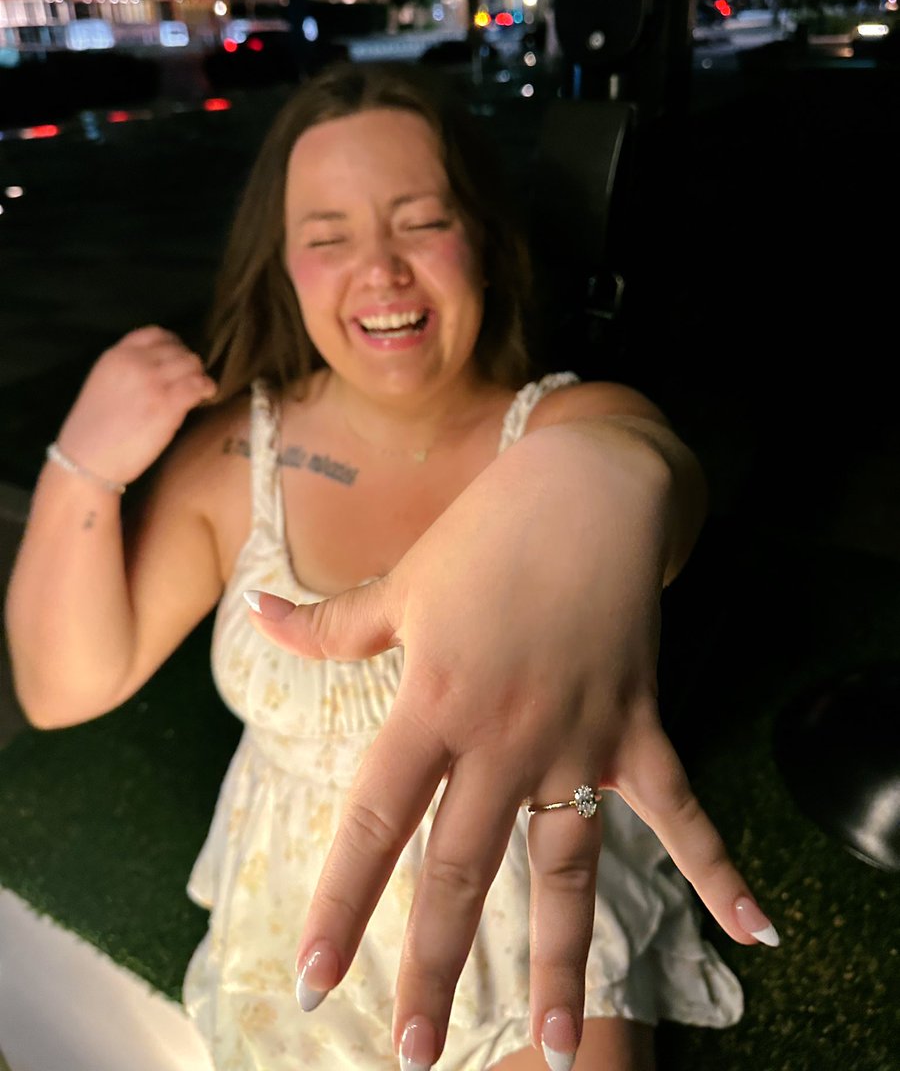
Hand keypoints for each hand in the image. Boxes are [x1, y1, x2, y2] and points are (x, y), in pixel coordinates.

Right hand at [55, 325, 216, 484]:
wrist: (87, 459)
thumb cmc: (92, 430)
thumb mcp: (103, 383)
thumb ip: (127, 368)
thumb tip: (159, 367)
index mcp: (116, 355)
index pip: (155, 333)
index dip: (173, 343)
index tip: (178, 355)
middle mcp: (136, 362)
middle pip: (178, 349)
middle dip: (187, 363)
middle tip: (191, 378)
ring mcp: (153, 381)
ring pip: (192, 364)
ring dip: (198, 374)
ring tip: (199, 387)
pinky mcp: (168, 404)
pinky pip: (199, 384)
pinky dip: (207, 387)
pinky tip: (206, 395)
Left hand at [246, 425, 777, 1066]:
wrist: (589, 487)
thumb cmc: (486, 533)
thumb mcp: (401, 579)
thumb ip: (330, 623)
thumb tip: (254, 616)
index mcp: (433, 702)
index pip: (377, 822)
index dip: (342, 904)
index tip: (316, 980)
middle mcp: (504, 737)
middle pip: (465, 871)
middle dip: (436, 967)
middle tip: (413, 1056)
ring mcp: (578, 739)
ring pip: (567, 868)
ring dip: (562, 962)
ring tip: (562, 1052)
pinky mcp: (637, 728)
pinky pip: (681, 810)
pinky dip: (720, 869)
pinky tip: (758, 934)